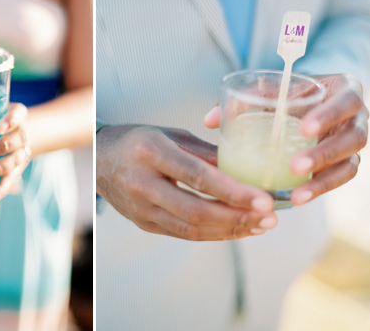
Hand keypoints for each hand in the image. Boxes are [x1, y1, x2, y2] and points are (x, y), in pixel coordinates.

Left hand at [0, 102, 30, 204]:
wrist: (11, 135)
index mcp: (14, 115)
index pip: (18, 113)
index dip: (11, 120)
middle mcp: (21, 133)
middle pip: (17, 139)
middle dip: (1, 146)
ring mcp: (22, 152)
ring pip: (15, 160)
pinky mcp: (17, 169)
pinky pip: (11, 180)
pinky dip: (1, 189)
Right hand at [96, 125, 278, 240]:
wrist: (99, 160)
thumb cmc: (139, 141)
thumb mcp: (171, 135)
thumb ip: (206, 152)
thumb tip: (245, 168)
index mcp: (151, 152)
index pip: (197, 177)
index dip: (233, 191)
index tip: (264, 199)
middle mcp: (142, 183)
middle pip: (196, 210)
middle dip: (238, 217)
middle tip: (270, 217)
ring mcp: (140, 208)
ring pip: (191, 228)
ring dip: (230, 230)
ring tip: (260, 226)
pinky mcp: (144, 223)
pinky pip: (183, 234)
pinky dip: (214, 234)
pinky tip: (236, 229)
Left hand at [204, 73, 366, 205]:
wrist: (310, 100)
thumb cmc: (289, 92)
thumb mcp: (273, 90)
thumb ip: (245, 100)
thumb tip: (209, 121)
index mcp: (344, 90)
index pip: (348, 100)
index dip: (329, 114)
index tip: (303, 128)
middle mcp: (356, 118)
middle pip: (353, 138)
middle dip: (324, 154)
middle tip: (294, 166)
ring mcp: (352, 143)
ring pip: (349, 165)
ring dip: (323, 181)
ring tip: (295, 195)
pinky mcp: (346, 163)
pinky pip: (339, 180)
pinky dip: (319, 189)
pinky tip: (297, 199)